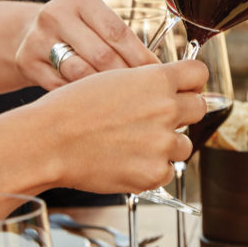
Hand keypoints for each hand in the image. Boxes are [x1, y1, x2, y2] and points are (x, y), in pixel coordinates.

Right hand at [15, 0, 158, 89]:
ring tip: (125, 102)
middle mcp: (55, 14)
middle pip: (101, 54)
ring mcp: (37, 38)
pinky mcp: (26, 62)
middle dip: (126, 76)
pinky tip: (97, 104)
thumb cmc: (80, 30)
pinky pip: (61, 86)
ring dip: (105, 90)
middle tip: (145, 94)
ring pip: (80, 72)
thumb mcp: (97, 20)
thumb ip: (120, 38)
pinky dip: (81, 97)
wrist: (30, 34)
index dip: (140, 57)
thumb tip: (158, 70)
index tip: (159, 74)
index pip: (118, 32)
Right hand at [35, 60, 207, 193]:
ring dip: (168, 145)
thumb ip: (148, 81)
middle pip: (199, 108)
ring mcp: (162, 142)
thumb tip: (169, 85)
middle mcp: (166, 108)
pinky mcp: (153, 172)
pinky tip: (129, 162)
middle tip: (159, 119)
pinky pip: (168, 171)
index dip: (192, 82)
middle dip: (183, 113)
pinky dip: (153, 170)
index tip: (187, 88)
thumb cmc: (72, 109)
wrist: (48, 142)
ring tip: (137, 144)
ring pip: (185, 144)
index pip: (199, 74)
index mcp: (157, 80)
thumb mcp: (114, 78)